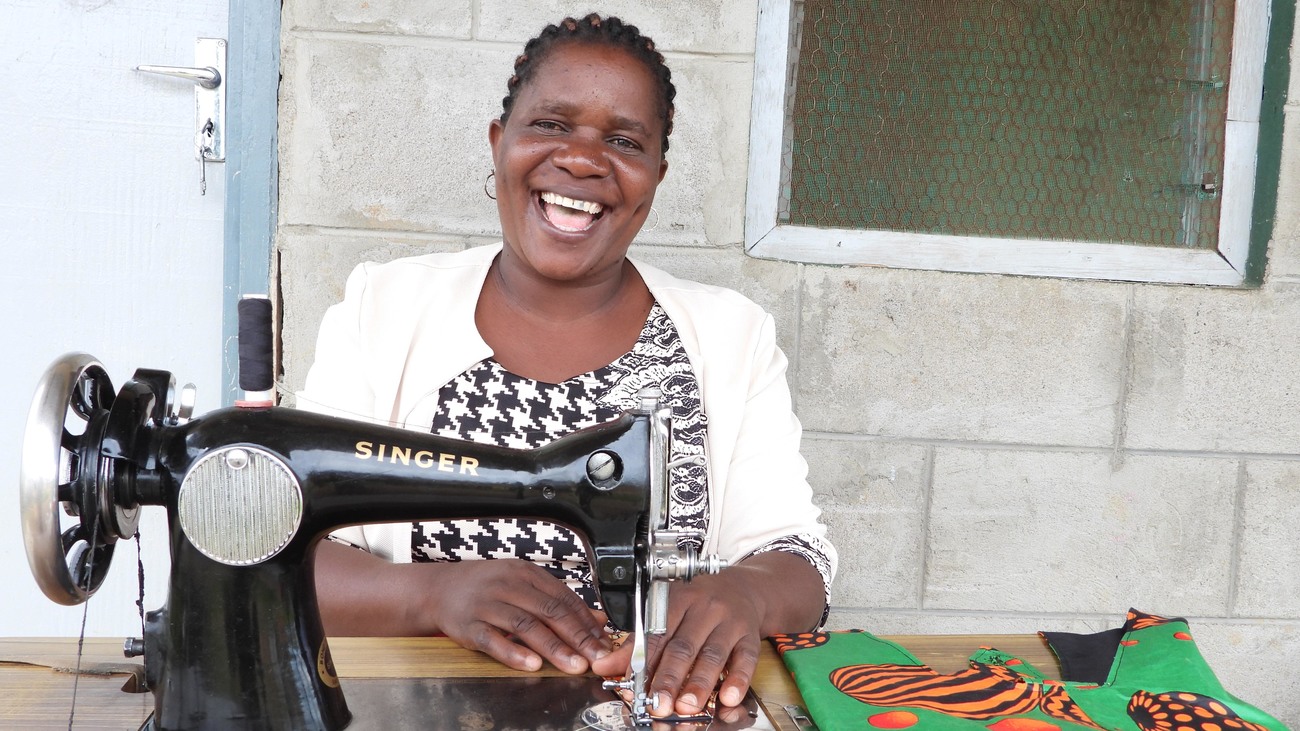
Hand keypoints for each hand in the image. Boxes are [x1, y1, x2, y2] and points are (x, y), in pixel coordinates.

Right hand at [315, 542, 610, 673]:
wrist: (436, 588)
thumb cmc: (484, 588)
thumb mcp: (522, 586)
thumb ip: (557, 601)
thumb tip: (596, 619)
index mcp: (525, 573)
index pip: (563, 598)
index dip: (587, 622)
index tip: (604, 642)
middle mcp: (507, 585)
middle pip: (549, 611)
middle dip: (577, 636)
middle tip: (596, 657)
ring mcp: (486, 604)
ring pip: (525, 625)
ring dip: (552, 647)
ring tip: (573, 664)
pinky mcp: (467, 625)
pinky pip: (492, 639)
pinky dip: (513, 652)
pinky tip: (530, 664)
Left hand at [590, 552, 823, 717]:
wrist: (743, 587)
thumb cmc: (699, 603)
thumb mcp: (666, 612)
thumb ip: (637, 642)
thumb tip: (603, 666)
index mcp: (678, 600)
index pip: (658, 634)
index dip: (645, 663)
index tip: (636, 687)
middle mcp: (704, 608)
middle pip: (684, 646)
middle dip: (670, 678)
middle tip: (660, 704)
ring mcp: (729, 621)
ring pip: (713, 654)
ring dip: (700, 683)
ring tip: (688, 705)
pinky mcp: (750, 635)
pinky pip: (745, 658)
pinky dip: (738, 679)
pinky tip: (729, 697)